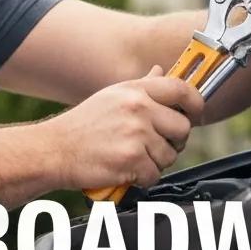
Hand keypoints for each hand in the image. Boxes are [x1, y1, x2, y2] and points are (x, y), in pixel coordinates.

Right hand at [45, 66, 203, 189]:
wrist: (54, 150)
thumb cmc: (82, 125)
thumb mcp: (112, 96)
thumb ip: (142, 86)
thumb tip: (161, 72)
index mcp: (136, 90)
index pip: (182, 89)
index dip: (196, 103)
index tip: (195, 114)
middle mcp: (138, 108)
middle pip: (183, 128)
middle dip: (174, 141)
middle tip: (156, 145)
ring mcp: (136, 133)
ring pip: (170, 155)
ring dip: (155, 162)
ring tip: (133, 157)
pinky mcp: (131, 159)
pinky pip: (154, 174)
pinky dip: (142, 178)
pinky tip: (126, 169)